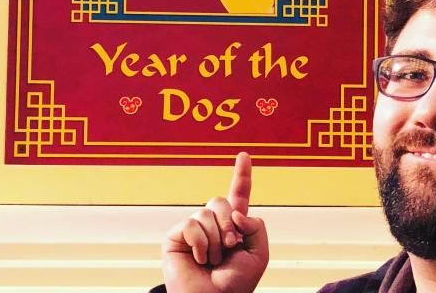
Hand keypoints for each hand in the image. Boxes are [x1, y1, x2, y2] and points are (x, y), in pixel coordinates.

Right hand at [161, 152, 267, 292]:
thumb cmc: (235, 284)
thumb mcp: (258, 254)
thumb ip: (256, 226)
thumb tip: (236, 212)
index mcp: (234, 226)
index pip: (239, 195)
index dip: (242, 175)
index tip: (244, 155)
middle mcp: (213, 224)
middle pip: (221, 201)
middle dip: (229, 224)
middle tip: (230, 247)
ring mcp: (194, 228)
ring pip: (207, 213)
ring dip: (215, 240)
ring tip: (212, 260)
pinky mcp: (176, 236)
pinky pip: (191, 224)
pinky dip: (199, 243)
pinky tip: (198, 259)